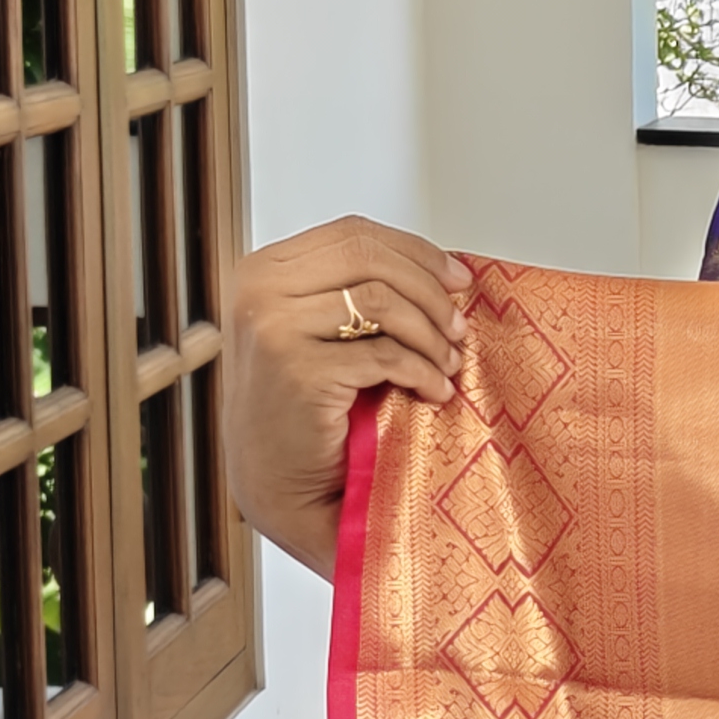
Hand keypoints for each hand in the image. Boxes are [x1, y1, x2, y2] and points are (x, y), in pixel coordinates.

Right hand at [222, 217, 469, 578]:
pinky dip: (423, 372)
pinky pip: (385, 353)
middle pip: (369, 257)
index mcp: (263, 270)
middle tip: (458, 326)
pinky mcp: (298, 369)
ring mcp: (273, 328)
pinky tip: (433, 391)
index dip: (415, 251)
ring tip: (448, 363)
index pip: (352, 234)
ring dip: (431, 334)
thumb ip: (358, 291)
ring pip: (381, 300)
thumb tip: (443, 270)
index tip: (456, 278)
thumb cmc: (306, 412)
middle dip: (429, 290)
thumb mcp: (323, 331)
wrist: (280, 485)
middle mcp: (259, 291)